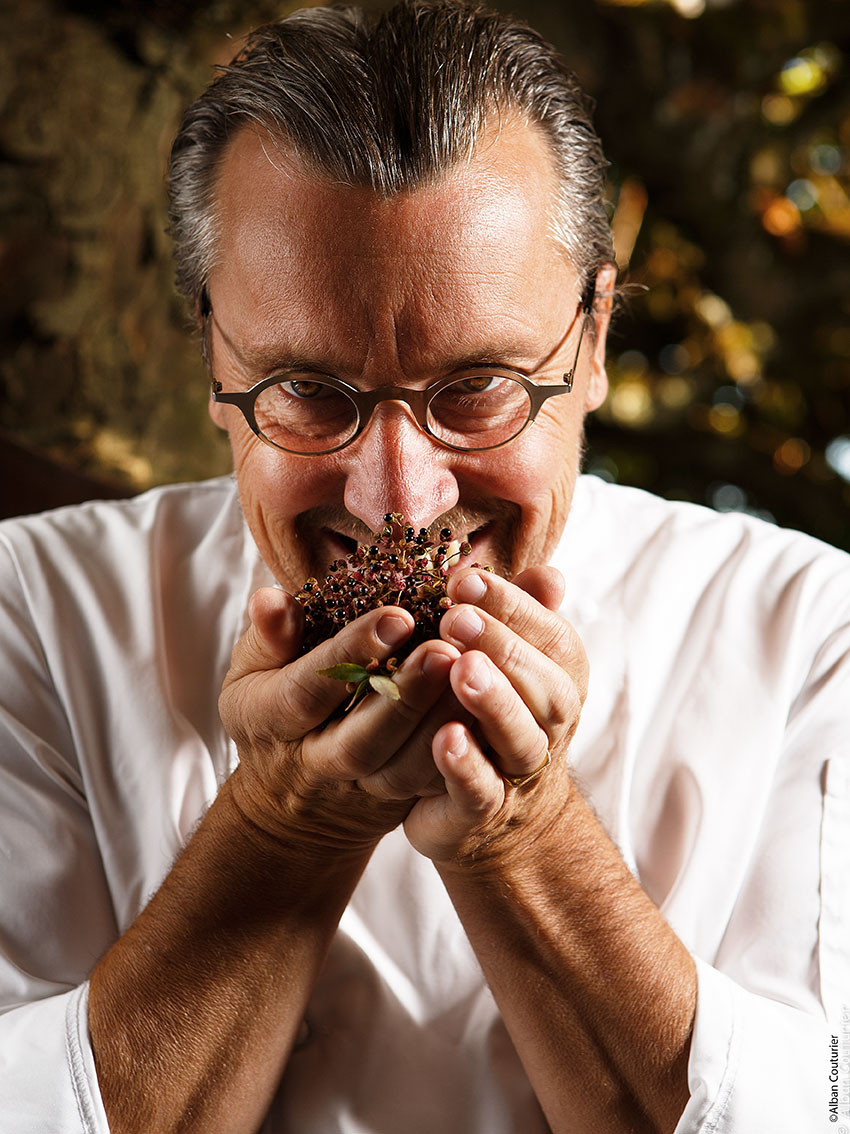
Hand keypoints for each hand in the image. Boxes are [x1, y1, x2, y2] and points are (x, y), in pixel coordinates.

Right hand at [218, 587, 461, 852]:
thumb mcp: (252, 670)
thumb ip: (268, 634)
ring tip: (475, 672)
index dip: (351, 653)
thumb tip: (270, 596)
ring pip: (404, 770)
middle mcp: (315, 763)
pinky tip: (491, 707)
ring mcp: (359, 789)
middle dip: (406, 698)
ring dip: (442, 724)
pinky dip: (465, 752)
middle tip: (447, 650)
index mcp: (270, 721)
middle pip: (362, 742)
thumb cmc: (272, 707)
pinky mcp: (397, 802)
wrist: (290, 800)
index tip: (398, 616)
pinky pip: (431, 786)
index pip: (308, 691)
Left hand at [402, 565, 588, 865]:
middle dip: (504, 648)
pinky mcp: (482, 811)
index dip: (515, 608)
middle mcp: (550, 728)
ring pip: (521, 740)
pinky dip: (466, 765)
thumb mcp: (510, 665)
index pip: (555, 640)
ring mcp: (519, 774)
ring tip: (460, 669)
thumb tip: (549, 573)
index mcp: (559, 682)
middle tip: (454, 617)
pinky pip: (481, 790)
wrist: (490, 818)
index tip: (464, 580)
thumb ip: (524, 618)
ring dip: (494, 702)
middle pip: (547, 689)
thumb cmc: (493, 718)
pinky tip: (443, 738)